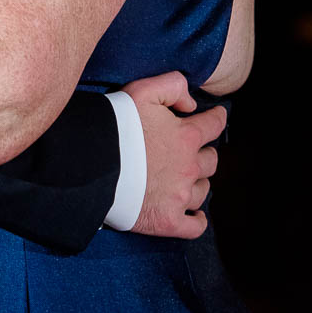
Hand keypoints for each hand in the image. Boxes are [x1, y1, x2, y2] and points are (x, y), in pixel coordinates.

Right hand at [124, 70, 225, 239]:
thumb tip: (192, 105)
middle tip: (192, 151)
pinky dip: (198, 220)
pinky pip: (195, 226)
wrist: (94, 166)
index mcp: (187, 137)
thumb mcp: (143, 90)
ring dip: (197, 183)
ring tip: (185, 180)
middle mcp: (189, 168)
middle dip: (204, 153)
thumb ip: (174, 86)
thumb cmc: (117, 126)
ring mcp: (180, 197)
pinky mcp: (168, 220)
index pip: (214, 125)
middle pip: (211, 161)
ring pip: (202, 190)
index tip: (218, 117)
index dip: (217, 118)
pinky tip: (196, 215)